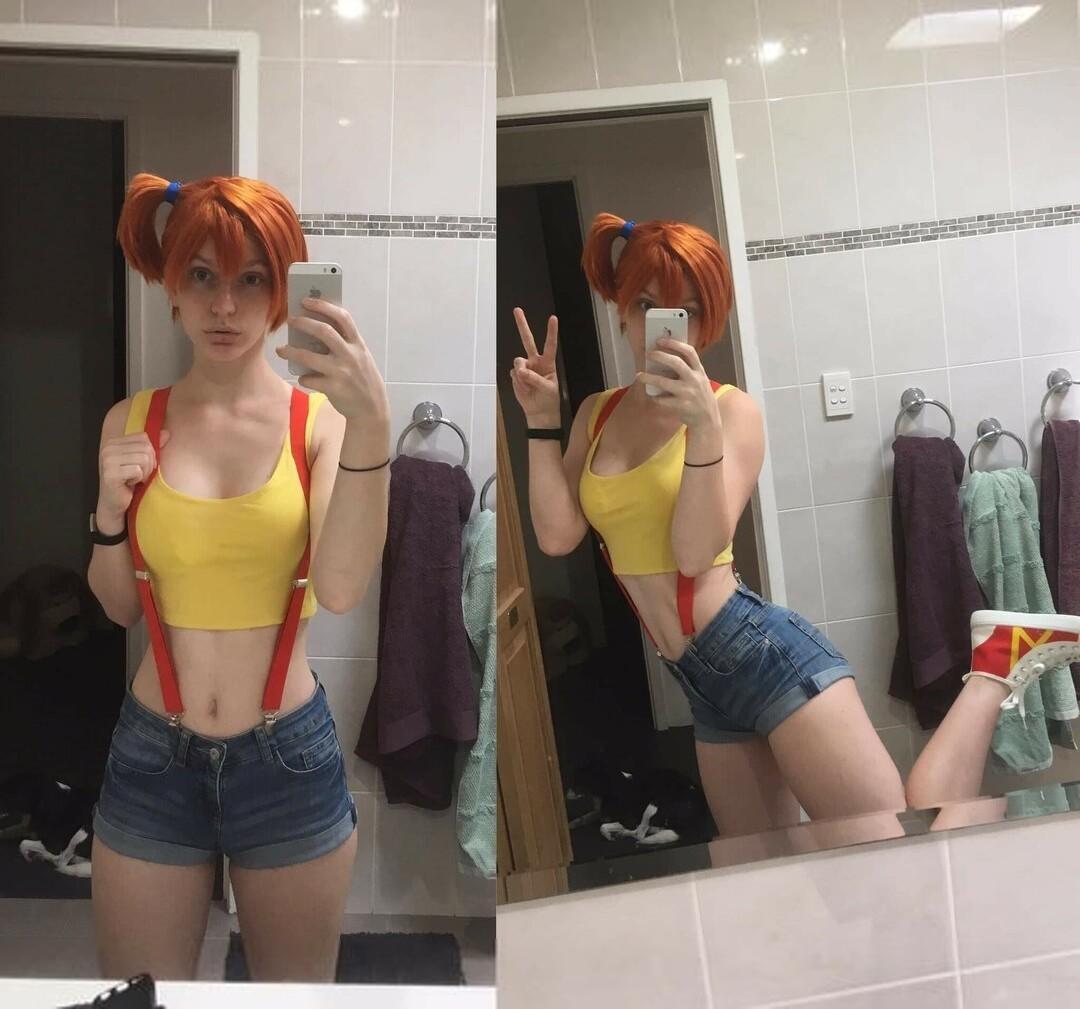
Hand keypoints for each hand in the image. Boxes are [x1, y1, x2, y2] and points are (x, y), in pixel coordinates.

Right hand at [98, 429, 171, 517]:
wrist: (115, 503)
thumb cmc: (128, 482)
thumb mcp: (141, 462)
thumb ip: (153, 447)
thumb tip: (166, 433)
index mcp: (114, 442)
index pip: (144, 438)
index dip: (149, 453)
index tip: (141, 465)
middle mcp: (108, 448)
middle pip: (146, 447)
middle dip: (149, 464)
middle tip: (139, 475)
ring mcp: (108, 461)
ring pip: (144, 458)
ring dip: (145, 472)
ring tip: (135, 479)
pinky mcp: (110, 474)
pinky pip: (138, 470)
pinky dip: (139, 479)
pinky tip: (130, 484)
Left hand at [277, 298, 389, 423]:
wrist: (371, 409)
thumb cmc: (362, 379)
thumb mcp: (360, 358)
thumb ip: (345, 344)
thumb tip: (315, 329)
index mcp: (358, 345)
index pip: (343, 318)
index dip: (323, 306)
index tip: (306, 301)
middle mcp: (351, 355)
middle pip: (324, 331)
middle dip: (303, 323)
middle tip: (290, 321)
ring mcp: (342, 372)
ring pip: (309, 357)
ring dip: (291, 352)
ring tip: (281, 350)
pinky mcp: (333, 388)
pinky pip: (309, 379)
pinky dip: (304, 378)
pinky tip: (304, 378)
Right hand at [509, 308, 560, 424]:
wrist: (539, 412)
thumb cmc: (548, 399)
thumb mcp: (548, 389)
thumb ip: (534, 379)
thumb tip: (521, 371)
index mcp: (548, 363)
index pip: (550, 345)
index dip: (551, 332)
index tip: (553, 318)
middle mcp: (535, 361)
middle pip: (527, 340)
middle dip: (522, 325)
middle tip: (517, 310)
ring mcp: (525, 368)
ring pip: (518, 362)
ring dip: (521, 374)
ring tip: (528, 386)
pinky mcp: (516, 376)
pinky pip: (513, 375)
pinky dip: (518, 383)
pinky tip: (524, 389)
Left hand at [637, 338, 721, 430]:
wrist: (708, 420)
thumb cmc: (700, 397)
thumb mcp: (700, 380)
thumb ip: (688, 370)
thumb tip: (664, 358)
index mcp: (700, 371)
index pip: (689, 352)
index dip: (675, 344)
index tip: (660, 340)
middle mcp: (695, 380)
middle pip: (676, 363)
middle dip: (660, 356)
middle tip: (648, 354)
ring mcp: (688, 394)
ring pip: (664, 382)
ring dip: (648, 378)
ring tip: (639, 376)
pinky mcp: (681, 406)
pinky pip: (662, 400)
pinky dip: (654, 397)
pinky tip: (650, 396)